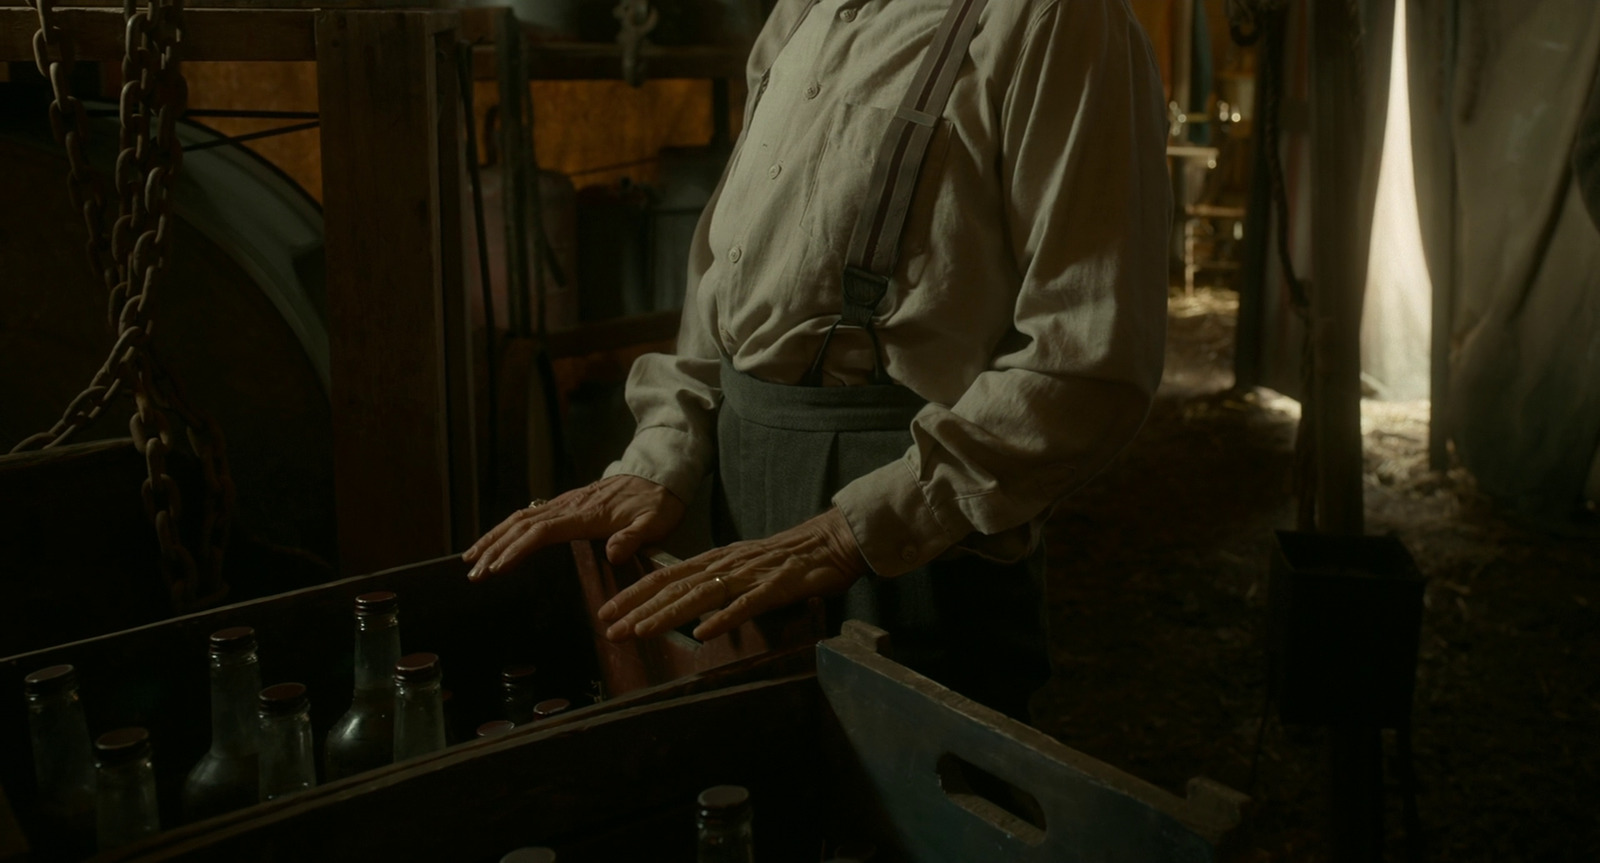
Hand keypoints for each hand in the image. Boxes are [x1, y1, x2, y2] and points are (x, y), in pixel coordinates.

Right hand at [462, 475, 686, 579]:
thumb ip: (635, 537)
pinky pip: (529, 516)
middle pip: (521, 525)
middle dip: (494, 548)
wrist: (659, 475)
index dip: (517, 549)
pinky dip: (507, 530)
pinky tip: (495, 542)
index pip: (543, 532)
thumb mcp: (655, 522)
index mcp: (586, 515)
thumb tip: (614, 553)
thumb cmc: (657, 503)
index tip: (497, 568)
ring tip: (471, 560)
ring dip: (494, 538)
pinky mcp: (566, 504)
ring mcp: (565, 503)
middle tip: (473, 573)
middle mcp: (569, 506)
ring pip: (520, 519)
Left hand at [596, 507, 868, 642]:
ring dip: (668, 615)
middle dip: (637, 608)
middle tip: (608, 629)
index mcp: (716, 560)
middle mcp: (726, 565)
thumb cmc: (789, 558)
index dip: (633, 594)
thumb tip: (687, 604)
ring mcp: (750, 576)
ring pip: (701, 595)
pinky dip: (724, 618)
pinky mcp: (776, 587)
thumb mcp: (742, 565)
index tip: (606, 612)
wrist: (832, 542)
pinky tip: (704, 633)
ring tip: (641, 631)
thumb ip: (716, 582)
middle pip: (674, 586)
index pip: (665, 576)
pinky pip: (747, 605)